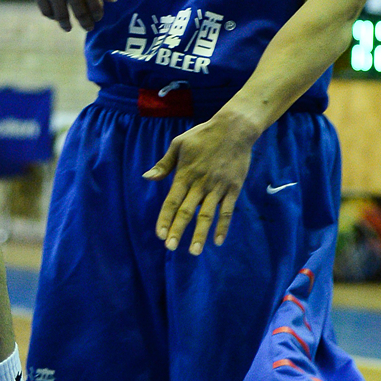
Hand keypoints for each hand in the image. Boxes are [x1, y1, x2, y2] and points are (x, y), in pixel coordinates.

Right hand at [20, 0, 114, 30]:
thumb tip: (112, 0)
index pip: (96, 7)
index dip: (98, 15)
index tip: (97, 18)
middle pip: (81, 14)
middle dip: (86, 24)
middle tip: (88, 28)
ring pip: (62, 17)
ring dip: (67, 25)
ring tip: (68, 27)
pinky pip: (46, 11)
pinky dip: (52, 16)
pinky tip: (56, 15)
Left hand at [144, 108, 258, 255]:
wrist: (234, 128)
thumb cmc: (203, 135)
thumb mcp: (179, 144)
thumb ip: (164, 164)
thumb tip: (146, 177)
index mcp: (185, 174)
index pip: (172, 201)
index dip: (165, 218)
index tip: (159, 234)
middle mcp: (200, 183)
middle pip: (187, 211)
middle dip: (178, 230)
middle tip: (170, 247)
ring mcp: (218, 187)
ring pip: (207, 215)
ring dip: (200, 234)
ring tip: (194, 252)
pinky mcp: (233, 188)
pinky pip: (227, 211)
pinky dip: (223, 227)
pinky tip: (218, 241)